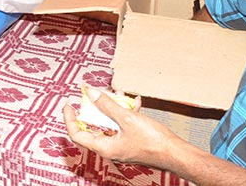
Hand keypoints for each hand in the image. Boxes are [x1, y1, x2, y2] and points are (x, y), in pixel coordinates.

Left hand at [63, 87, 177, 166]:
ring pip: (109, 123)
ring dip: (113, 107)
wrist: (177, 152)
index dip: (70, 119)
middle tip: (96, 94)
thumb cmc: (153, 142)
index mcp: (105, 147)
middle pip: (93, 126)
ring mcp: (121, 145)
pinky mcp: (131, 141)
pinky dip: (125, 112)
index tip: (68, 105)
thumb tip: (90, 93)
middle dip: (95, 107)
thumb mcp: (127, 118)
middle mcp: (110, 148)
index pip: (77, 134)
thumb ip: (106, 105)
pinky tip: (135, 102)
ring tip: (119, 94)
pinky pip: (122, 125)